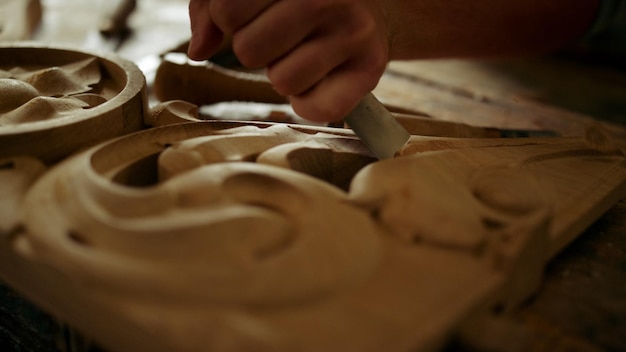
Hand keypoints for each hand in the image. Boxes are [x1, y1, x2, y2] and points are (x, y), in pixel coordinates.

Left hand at [188, 0, 390, 122]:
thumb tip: (198, 50)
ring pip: (281, 80)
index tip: (252, 14)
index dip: (227, 19)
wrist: (372, 7)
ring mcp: (354, 30)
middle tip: (280, 37)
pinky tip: (317, 82)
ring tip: (302, 55)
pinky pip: (317, 108)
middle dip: (255, 49)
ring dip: (283, 75)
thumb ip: (213, 6)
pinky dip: (308, 104)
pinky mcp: (370, 68)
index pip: (226, 10)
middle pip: (249, 50)